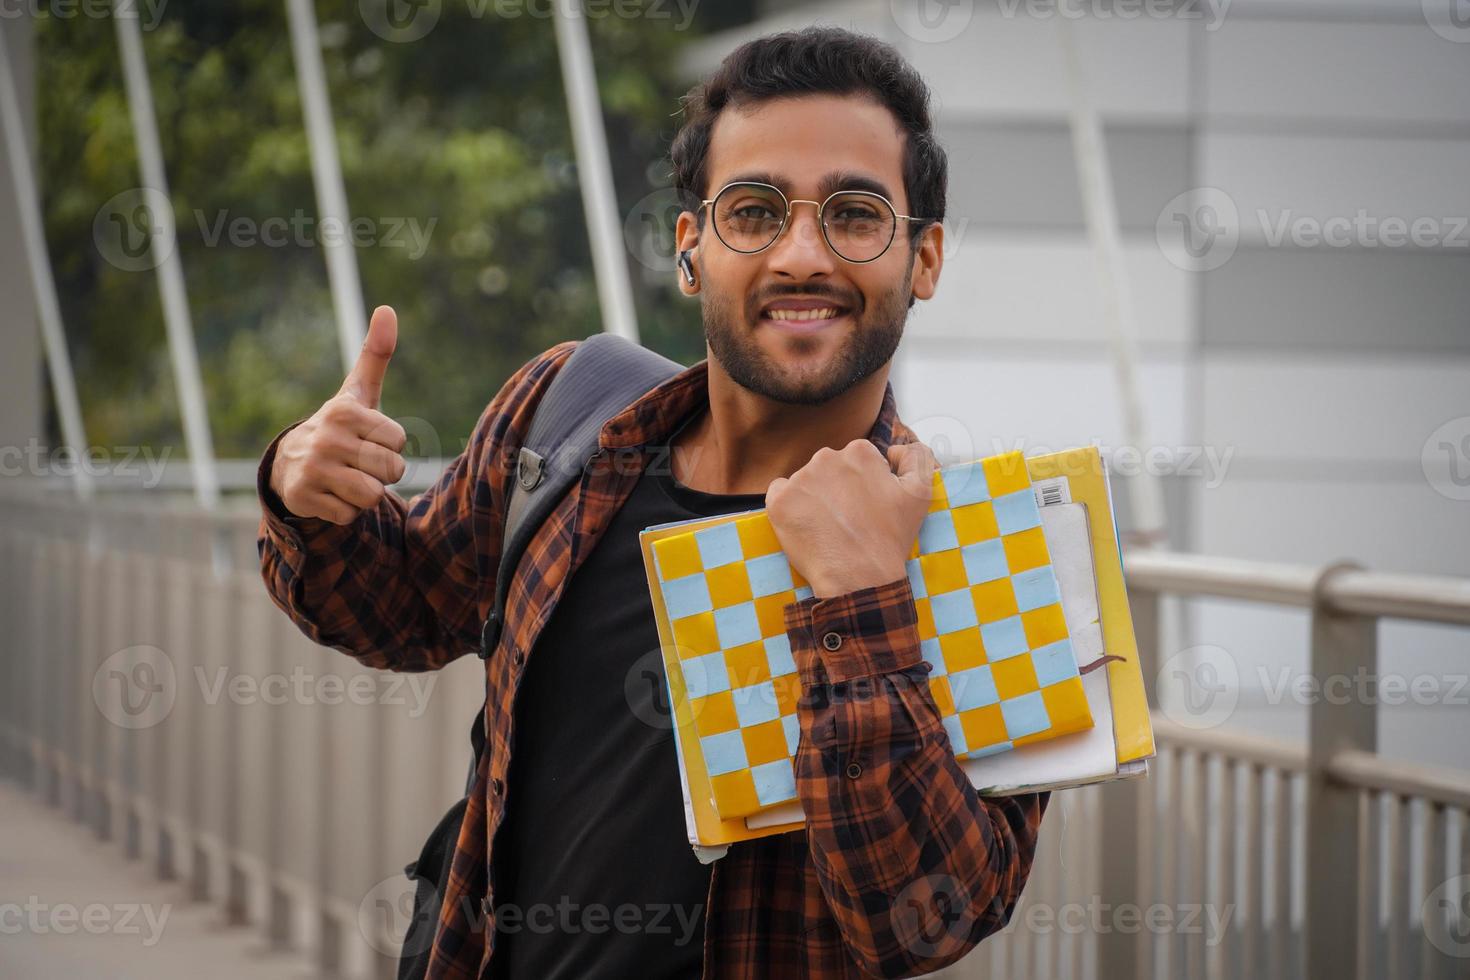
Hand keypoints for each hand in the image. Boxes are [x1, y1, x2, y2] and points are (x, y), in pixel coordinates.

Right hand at [268, 306, 407, 524]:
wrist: (291, 464)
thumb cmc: (341, 426)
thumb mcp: (359, 392)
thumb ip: (377, 354)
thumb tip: (387, 309)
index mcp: (344, 411)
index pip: (398, 441)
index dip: (389, 444)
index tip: (367, 437)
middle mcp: (325, 438)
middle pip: (390, 470)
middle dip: (382, 472)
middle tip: (360, 461)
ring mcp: (313, 470)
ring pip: (372, 496)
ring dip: (366, 493)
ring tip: (347, 477)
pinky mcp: (304, 499)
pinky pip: (351, 517)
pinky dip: (346, 511)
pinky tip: (331, 493)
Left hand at [766, 439, 937, 597]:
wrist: (860, 578)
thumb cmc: (890, 539)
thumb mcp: (921, 493)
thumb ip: (916, 457)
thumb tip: (893, 449)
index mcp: (859, 452)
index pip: (855, 460)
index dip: (861, 485)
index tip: (865, 506)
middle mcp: (827, 458)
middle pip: (828, 468)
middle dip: (836, 488)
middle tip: (848, 519)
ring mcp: (800, 479)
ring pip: (805, 482)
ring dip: (814, 499)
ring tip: (829, 527)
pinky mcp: (780, 501)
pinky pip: (779, 493)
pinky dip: (789, 507)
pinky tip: (806, 526)